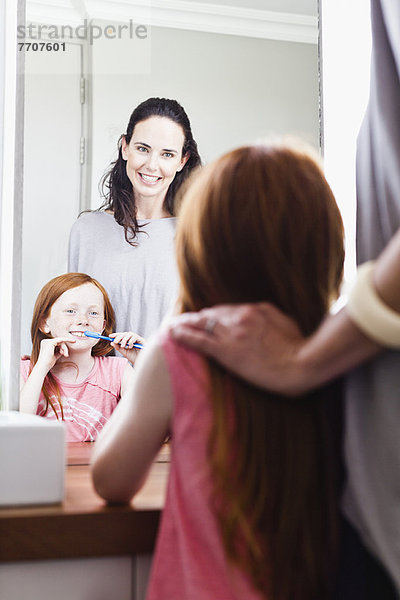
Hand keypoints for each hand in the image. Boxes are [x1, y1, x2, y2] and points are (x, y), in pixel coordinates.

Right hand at [36, 336, 75, 371]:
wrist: (44, 366)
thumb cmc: (49, 362)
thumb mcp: (55, 354)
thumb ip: (59, 350)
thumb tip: (65, 347)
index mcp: (46, 344)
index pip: (57, 343)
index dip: (62, 348)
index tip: (66, 355)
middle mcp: (46, 341)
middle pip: (59, 342)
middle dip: (64, 348)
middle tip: (66, 356)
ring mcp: (48, 341)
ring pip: (61, 341)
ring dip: (65, 348)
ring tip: (65, 355)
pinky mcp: (50, 342)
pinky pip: (61, 339)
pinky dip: (66, 340)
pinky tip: (71, 341)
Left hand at [110, 331, 145, 365]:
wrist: (141, 363)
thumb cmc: (134, 357)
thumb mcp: (124, 352)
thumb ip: (118, 347)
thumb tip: (112, 342)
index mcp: (129, 341)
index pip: (122, 335)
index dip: (116, 334)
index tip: (110, 336)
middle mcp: (133, 338)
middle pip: (125, 333)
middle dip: (119, 337)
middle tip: (115, 341)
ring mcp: (137, 339)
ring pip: (129, 334)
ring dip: (125, 340)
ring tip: (123, 346)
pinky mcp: (142, 340)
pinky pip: (135, 337)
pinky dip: (131, 341)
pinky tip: (130, 347)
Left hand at [170, 303, 307, 395]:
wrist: (302, 365)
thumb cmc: (299, 348)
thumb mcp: (287, 323)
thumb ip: (270, 316)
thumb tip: (261, 314)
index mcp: (256, 310)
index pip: (227, 309)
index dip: (214, 314)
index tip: (206, 317)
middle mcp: (241, 318)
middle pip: (212, 314)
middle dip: (198, 317)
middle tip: (185, 320)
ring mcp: (233, 334)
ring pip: (202, 323)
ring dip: (186, 323)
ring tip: (173, 324)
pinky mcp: (227, 351)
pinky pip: (199, 340)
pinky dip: (184, 335)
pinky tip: (173, 333)